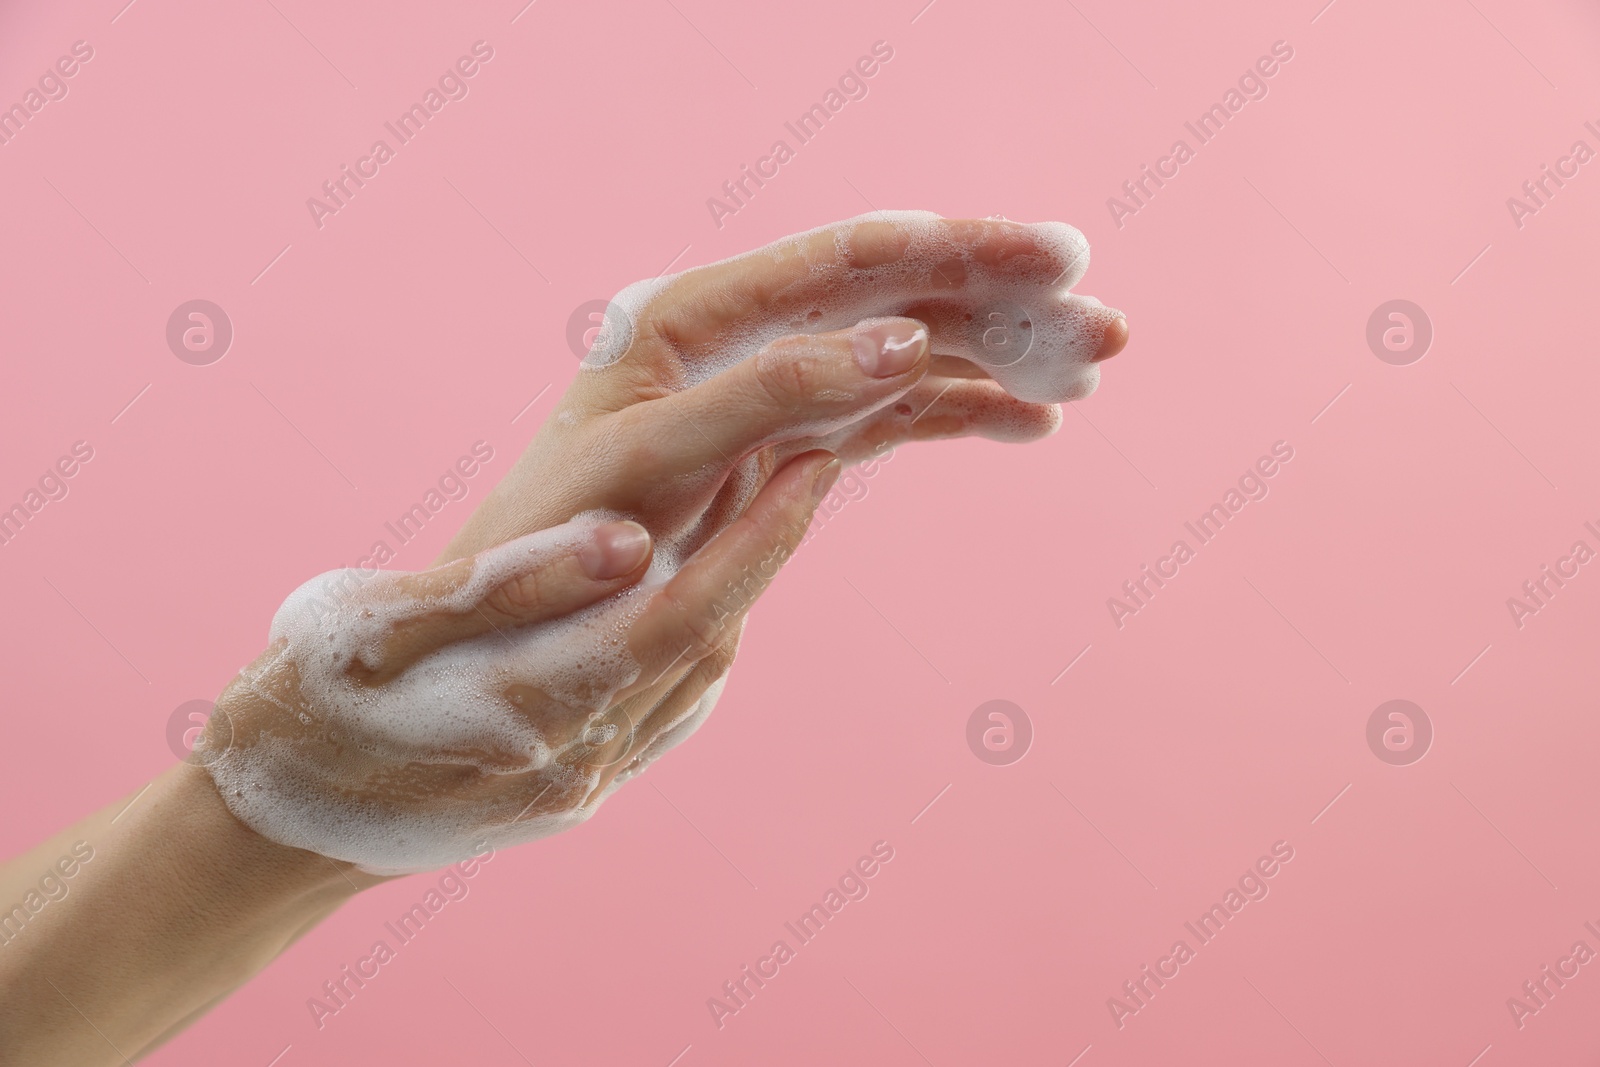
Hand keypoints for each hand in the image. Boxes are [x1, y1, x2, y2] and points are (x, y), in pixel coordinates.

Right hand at [203, 451, 839, 872]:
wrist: (273, 838)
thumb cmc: (302, 716)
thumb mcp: (372, 630)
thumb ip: (500, 585)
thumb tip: (625, 537)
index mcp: (530, 703)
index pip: (680, 612)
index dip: (754, 540)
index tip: (807, 463)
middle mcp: (576, 753)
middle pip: (705, 639)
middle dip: (769, 548)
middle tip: (819, 463)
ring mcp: (579, 782)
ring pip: (691, 675)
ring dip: (740, 590)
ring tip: (769, 507)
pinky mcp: (571, 794)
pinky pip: (664, 715)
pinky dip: (698, 647)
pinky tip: (703, 601)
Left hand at [432, 214, 1125, 749]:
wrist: (506, 639)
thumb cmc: (547, 545)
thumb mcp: (651, 461)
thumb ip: (773, 395)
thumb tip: (901, 343)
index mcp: (698, 316)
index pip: (856, 256)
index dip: (964, 250)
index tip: (1062, 258)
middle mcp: (739, 340)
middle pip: (897, 296)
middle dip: (1003, 306)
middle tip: (1106, 329)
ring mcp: (767, 395)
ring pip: (905, 354)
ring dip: (996, 361)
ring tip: (1086, 377)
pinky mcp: (782, 452)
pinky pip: (888, 419)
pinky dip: (956, 416)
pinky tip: (1022, 426)